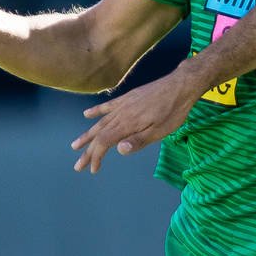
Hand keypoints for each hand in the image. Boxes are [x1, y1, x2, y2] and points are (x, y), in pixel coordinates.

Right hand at [72, 74, 197, 171]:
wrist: (180, 86)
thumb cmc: (173, 111)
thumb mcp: (160, 131)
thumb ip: (139, 140)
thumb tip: (119, 150)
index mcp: (128, 124)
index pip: (104, 143)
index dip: (96, 157)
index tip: (93, 169)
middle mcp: (121, 114)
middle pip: (99, 134)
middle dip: (87, 151)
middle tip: (78, 166)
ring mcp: (123, 105)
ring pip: (100, 122)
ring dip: (87, 134)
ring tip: (76, 145)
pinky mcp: (128, 98)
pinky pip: (107, 106)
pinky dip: (95, 111)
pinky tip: (86, 115)